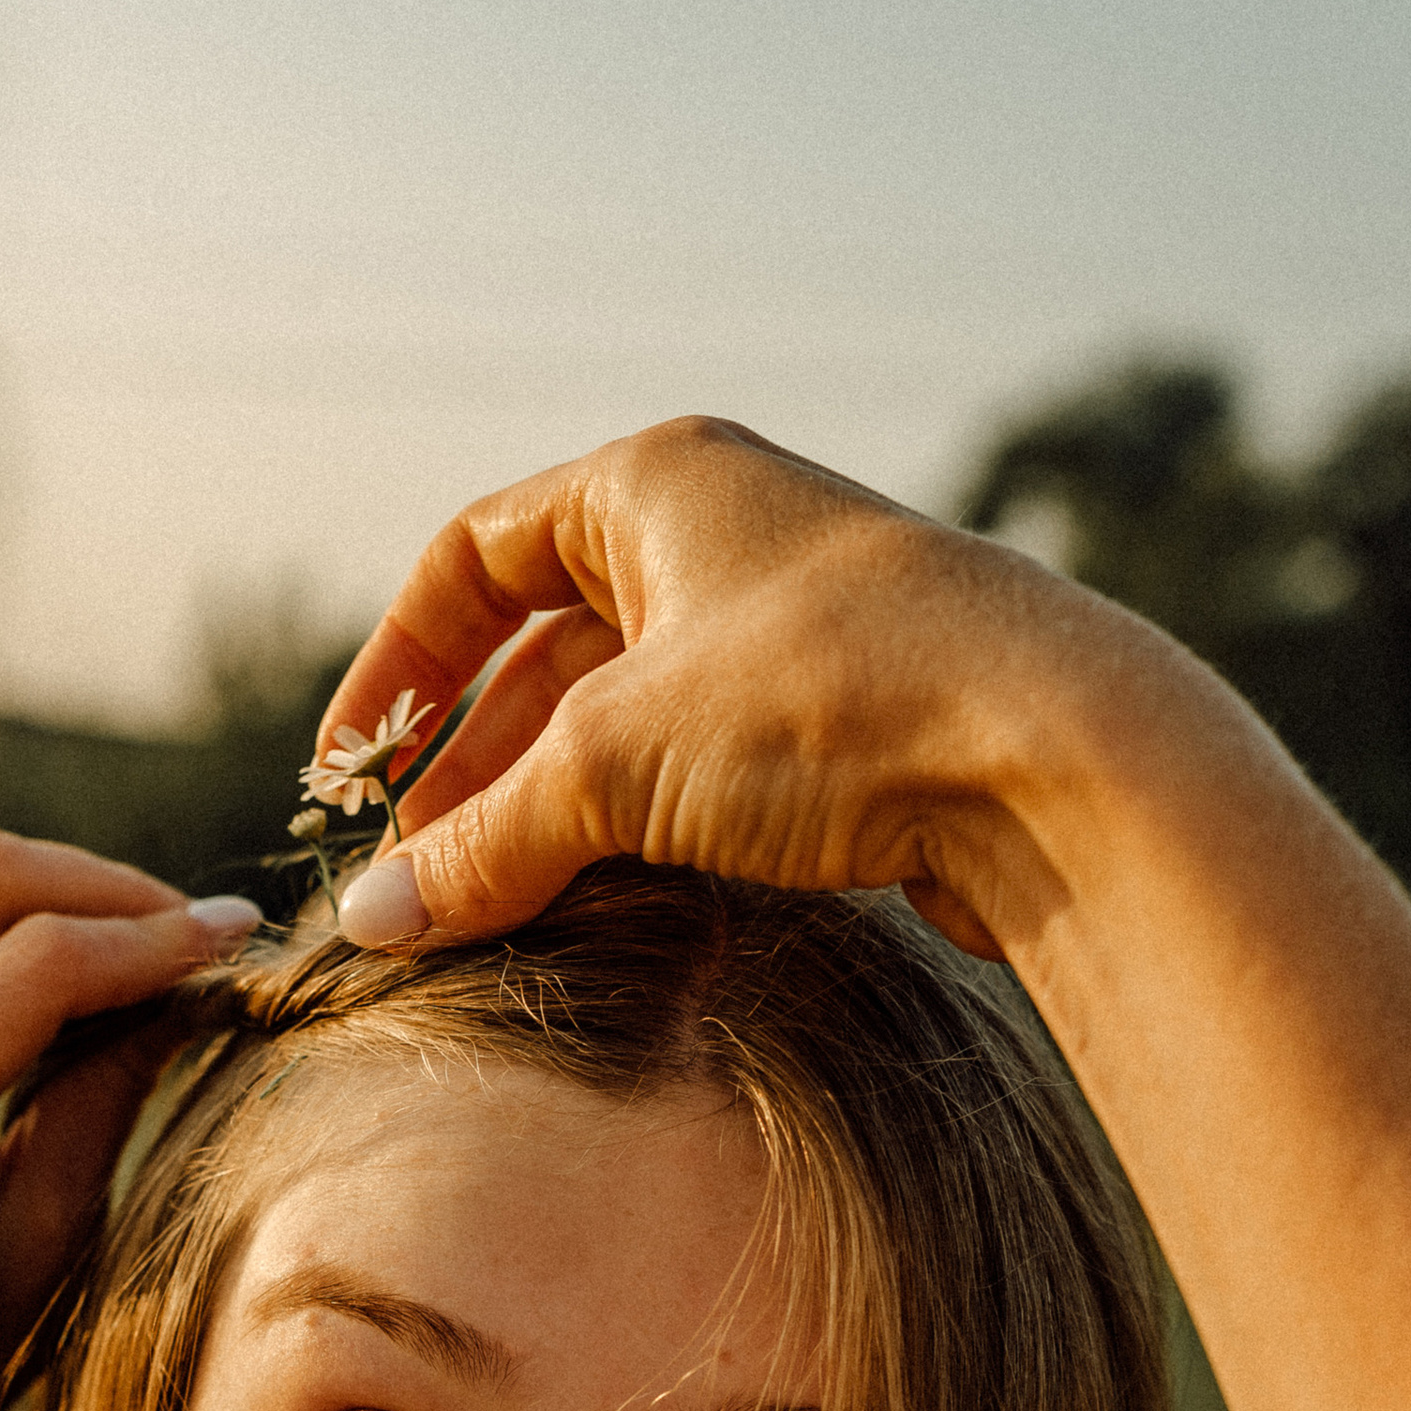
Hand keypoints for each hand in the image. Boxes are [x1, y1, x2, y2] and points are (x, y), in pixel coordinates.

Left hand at [0, 829, 253, 1410]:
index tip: (237, 936)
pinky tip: (26, 946)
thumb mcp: (45, 1236)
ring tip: (118, 941)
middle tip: (190, 935)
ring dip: (33, 883)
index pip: (36, 965)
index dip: (151, 939)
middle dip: (101, 891)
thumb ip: (107, 1090)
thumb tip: (192, 982)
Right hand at [314, 414, 1221, 964]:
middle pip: (548, 649)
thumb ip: (483, 844)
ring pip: (629, 722)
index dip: (399, 667)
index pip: (477, 556)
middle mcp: (727, 540)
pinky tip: (607, 912)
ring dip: (552, 813)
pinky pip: (708, 775)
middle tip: (418, 878)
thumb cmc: (836, 705)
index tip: (350, 777)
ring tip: (495, 911)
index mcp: (658, 487)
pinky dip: (643, 837)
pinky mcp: (853, 729)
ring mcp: (796, 635)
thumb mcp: (618, 768)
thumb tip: (372, 923)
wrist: (1061, 761)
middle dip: (471, 765)